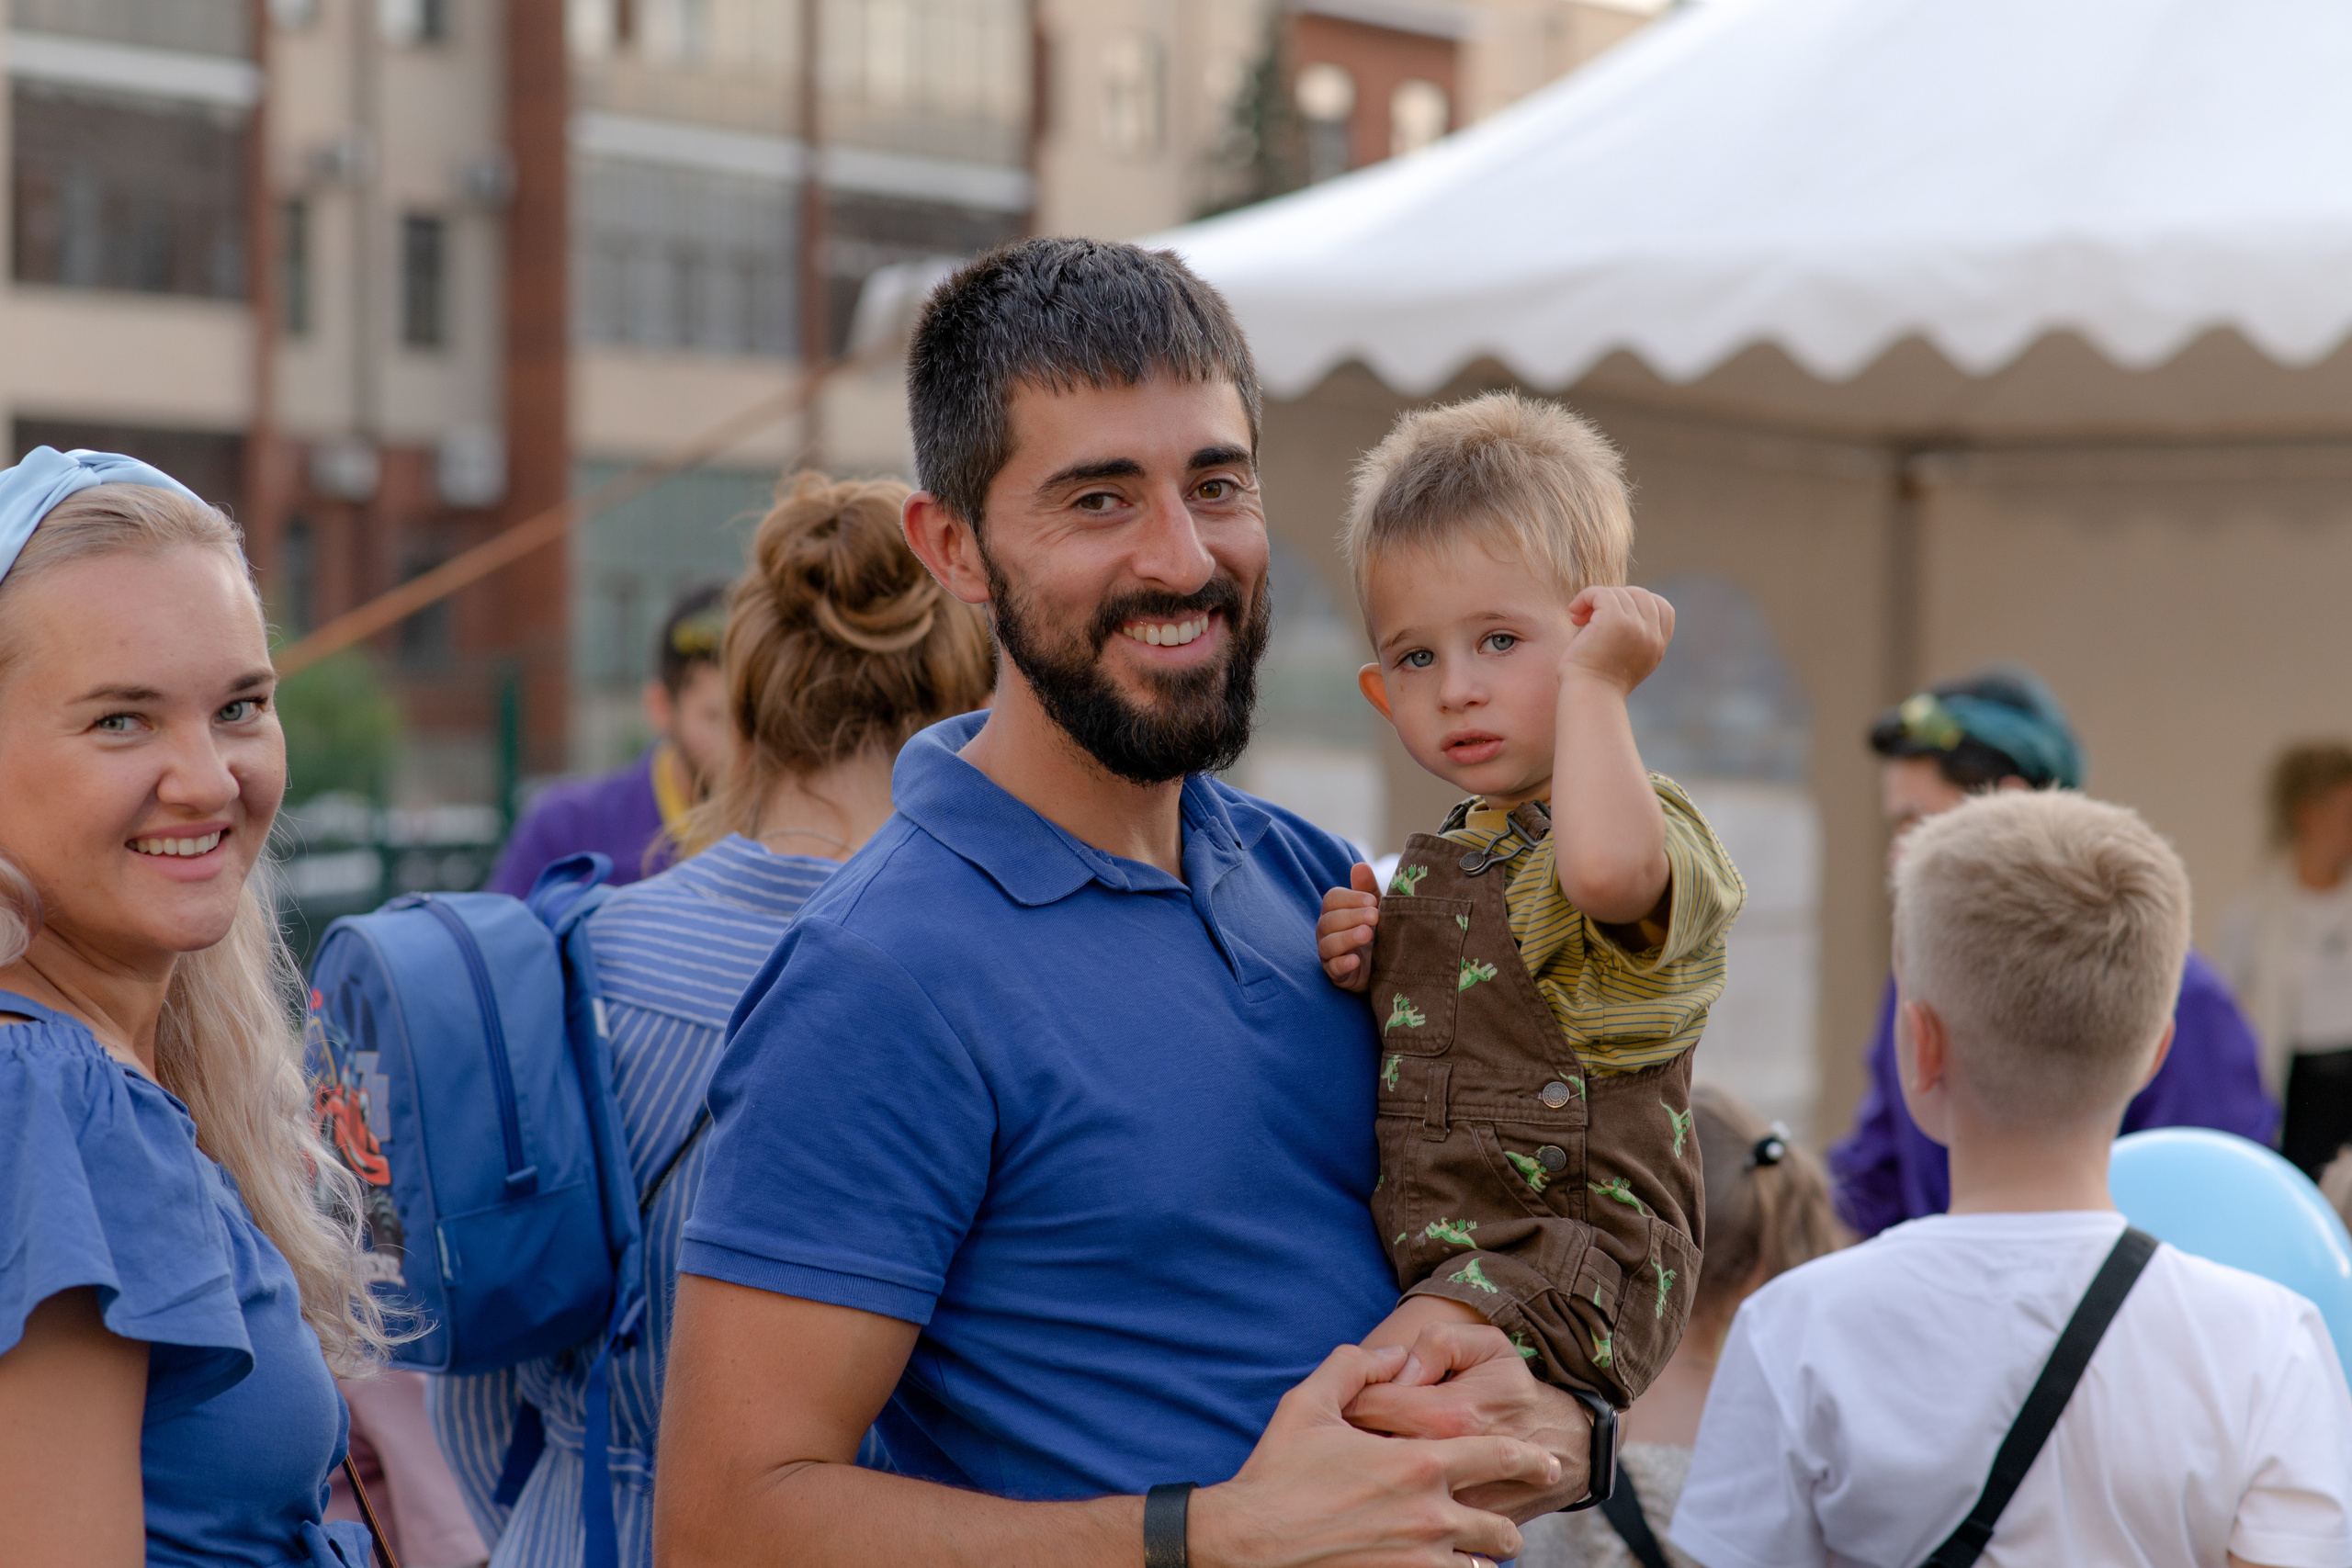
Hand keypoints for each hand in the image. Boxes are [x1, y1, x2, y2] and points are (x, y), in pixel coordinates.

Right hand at [1190, 1344, 1559, 1567]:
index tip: (1547, 1463)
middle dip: (1508, 1524)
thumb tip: (1393, 1352)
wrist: (1250, 1541)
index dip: (1530, 1459)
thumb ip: (1357, 1365)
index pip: (1497, 1456)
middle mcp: (1430, 1514)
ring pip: (1484, 1566)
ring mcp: (1419, 1560)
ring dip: (1485, 1558)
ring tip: (1476, 1553)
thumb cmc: (1278, 1471)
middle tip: (1503, 1522)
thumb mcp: (1310, 1402)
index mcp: (1417, 1461)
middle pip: (1503, 1527)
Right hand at [1317, 864, 1380, 992]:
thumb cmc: (1377, 931)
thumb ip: (1367, 889)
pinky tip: (1355, 961)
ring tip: (1367, 934)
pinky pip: (1333, 969)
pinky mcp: (1337, 975)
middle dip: (1352, 916)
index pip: (1332, 899)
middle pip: (1329, 920)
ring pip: (1328, 944)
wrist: (1387, 964)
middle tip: (1375, 916)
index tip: (1373, 901)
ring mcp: (1329, 954)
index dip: (1351, 898)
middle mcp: (1326, 931)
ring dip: (1347, 938)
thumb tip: (1360, 865)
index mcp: (1334, 911)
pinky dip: (1342, 964)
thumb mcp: (1376, 908)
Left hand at [1344, 1319, 1593, 1520]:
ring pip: (1380, 1489)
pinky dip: (1390, 1505)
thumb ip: (1440, 1342)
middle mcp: (1445, 1467)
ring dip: (1366, 1472)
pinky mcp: (1454, 1535)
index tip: (1356, 1392)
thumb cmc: (1515, 1391)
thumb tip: (1401, 1365)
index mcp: (1447, 1415)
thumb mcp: (1489, 1346)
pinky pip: (1405, 1522)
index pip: (1367, 1402)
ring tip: (1368, 1460)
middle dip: (1349, 1435)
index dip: (1352, 1391)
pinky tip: (1392, 1489)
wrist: (1563, 1449)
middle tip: (1352, 1428)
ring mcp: (1448, 1508)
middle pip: (1363, 1449)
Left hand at [1559, 586, 1672, 697]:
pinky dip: (1585, 596)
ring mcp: (1636, 627)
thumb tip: (1621, 610)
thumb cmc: (1596, 683)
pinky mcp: (1614, 620)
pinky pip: (1601, 593)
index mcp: (1657, 646)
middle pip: (1640, 595)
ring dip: (1595, 601)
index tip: (1613, 615)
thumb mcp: (1627, 661)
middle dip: (1616, 599)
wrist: (1588, 696)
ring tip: (1579, 619)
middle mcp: (1651, 635)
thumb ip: (1634, 638)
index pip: (1663, 608)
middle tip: (1591, 616)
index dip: (1638, 604)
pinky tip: (1574, 612)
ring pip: (1618, 593)